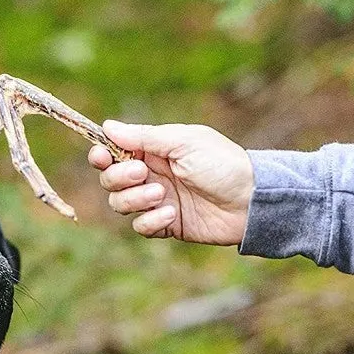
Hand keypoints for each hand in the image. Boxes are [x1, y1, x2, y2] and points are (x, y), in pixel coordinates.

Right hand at [88, 120, 253, 244]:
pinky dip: (151, 221)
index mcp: (153, 151)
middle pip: (110, 180)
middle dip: (119, 177)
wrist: (251, 200)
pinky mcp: (165, 224)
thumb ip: (144, 137)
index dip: (102, 155)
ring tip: (163, 195)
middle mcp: (150, 175)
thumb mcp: (183, 142)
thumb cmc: (222, 164)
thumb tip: (108, 126)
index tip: (102, 157)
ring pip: (120, 204)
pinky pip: (140, 226)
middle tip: (143, 174)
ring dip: (135, 199)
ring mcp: (156, 201)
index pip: (114, 152)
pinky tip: (172, 214)